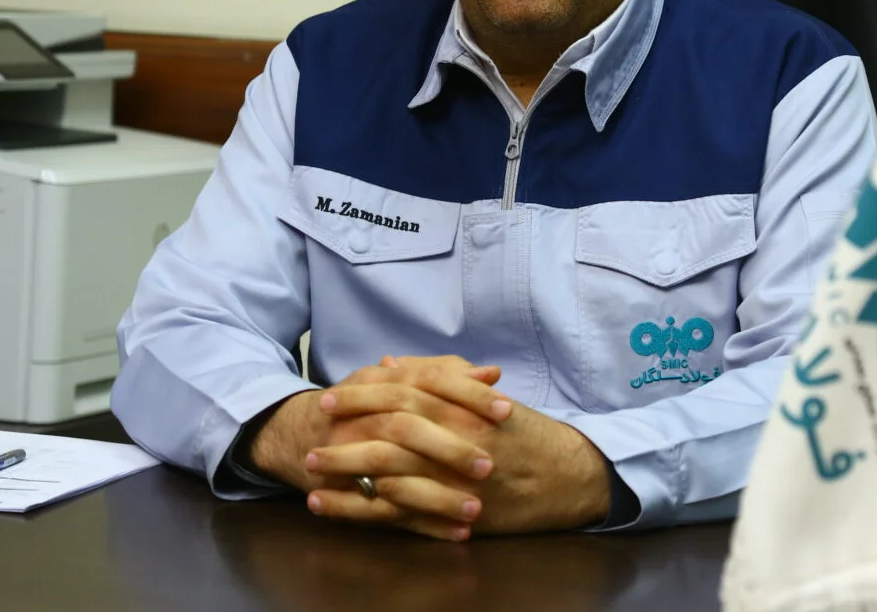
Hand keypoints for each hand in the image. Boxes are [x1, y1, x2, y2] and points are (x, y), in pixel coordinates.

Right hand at [242, 356, 510, 539]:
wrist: (301, 434)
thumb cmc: (364, 403)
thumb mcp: (398, 380)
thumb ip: (444, 373)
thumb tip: (490, 372)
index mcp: (383, 387)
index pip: (428, 384)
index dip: (468, 395)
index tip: (506, 409)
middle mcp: (364, 421)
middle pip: (407, 430)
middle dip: (449, 448)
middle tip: (489, 465)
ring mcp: (353, 461)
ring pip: (395, 479)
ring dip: (437, 497)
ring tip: (476, 510)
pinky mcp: (349, 496)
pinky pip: (386, 515)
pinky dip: (422, 525)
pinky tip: (456, 533)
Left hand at [307, 369, 611, 536]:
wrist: (567, 476)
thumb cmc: (525, 435)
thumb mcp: (486, 399)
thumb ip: (439, 379)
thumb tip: (389, 364)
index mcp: (464, 406)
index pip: (404, 391)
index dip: (363, 392)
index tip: (331, 393)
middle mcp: (457, 438)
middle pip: (390, 427)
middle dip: (348, 425)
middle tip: (314, 422)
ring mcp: (453, 477)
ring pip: (388, 470)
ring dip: (344, 467)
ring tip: (310, 465)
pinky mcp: (451, 512)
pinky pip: (395, 512)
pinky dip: (357, 508)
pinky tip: (328, 505)